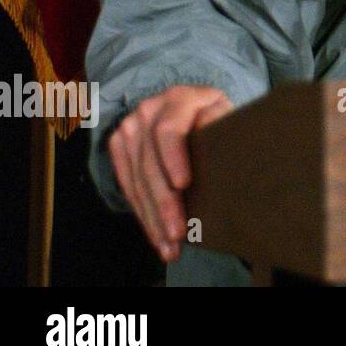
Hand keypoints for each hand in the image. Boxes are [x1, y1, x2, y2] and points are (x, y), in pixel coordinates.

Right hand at [107, 85, 233, 262]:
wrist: (193, 109)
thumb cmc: (218, 118)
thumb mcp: (226, 115)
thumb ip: (221, 123)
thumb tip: (210, 130)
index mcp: (180, 99)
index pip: (169, 130)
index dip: (174, 158)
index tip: (184, 185)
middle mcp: (149, 110)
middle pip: (150, 162)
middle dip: (163, 203)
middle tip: (178, 233)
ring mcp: (130, 127)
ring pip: (136, 180)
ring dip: (152, 218)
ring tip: (169, 246)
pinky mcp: (119, 145)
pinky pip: (127, 185)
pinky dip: (142, 214)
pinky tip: (156, 236)